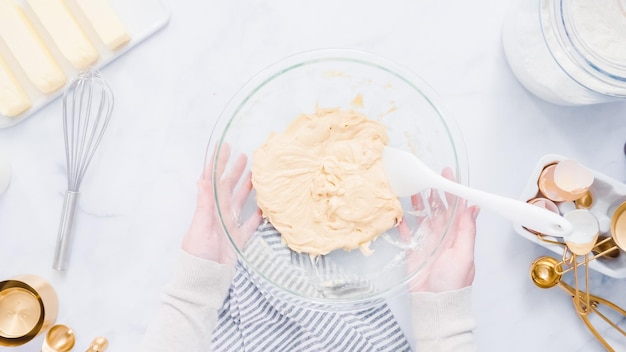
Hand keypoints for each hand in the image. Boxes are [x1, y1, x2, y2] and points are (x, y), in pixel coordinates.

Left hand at [181, 143, 261, 264]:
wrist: (204, 280)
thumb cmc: (198, 255)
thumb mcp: (200, 227)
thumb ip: (205, 204)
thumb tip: (202, 179)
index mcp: (208, 208)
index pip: (212, 181)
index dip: (217, 164)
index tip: (223, 148)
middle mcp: (218, 213)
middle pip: (228, 187)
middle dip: (234, 171)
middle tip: (245, 156)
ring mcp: (229, 225)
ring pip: (240, 201)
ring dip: (247, 188)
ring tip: (256, 174)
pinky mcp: (238, 238)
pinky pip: (250, 223)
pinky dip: (258, 214)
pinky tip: (265, 205)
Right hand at [399, 167, 479, 292]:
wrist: (435, 303)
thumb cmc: (453, 283)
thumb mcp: (464, 254)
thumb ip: (466, 230)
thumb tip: (473, 207)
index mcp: (458, 235)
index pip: (457, 208)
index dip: (453, 191)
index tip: (448, 175)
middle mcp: (443, 235)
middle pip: (439, 209)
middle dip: (436, 192)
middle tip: (429, 177)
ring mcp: (428, 242)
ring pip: (423, 217)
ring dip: (420, 203)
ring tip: (414, 188)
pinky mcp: (413, 250)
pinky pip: (407, 232)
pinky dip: (403, 222)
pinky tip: (399, 212)